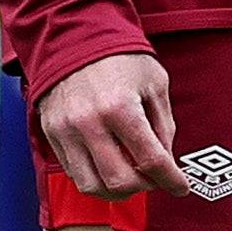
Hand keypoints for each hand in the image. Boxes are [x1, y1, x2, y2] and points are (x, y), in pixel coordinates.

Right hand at [33, 52, 185, 199]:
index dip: (171, 180)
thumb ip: (164, 125)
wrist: (75, 39)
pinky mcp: (51, 134)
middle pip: (120, 181)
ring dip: (117, 191)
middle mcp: (90, 123)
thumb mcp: (155, 83)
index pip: (151, 160)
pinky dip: (95, 179)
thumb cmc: (120, 58)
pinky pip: (74, 173)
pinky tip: (109, 166)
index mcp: (121, 107)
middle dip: (145, 187)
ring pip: (92, 186)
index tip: (180, 187)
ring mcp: (66, 131)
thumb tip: (167, 161)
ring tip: (132, 177)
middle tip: (155, 179)